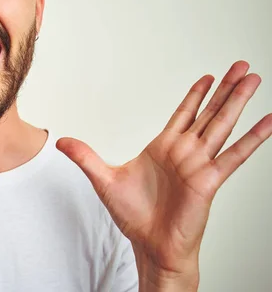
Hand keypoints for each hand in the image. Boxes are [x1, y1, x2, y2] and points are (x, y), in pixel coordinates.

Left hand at [57, 61, 271, 288]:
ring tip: (253, 79)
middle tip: (240, 66)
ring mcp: (199, 164)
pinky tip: (268, 121)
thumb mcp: (103, 180)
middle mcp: (185, 152)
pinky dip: (252, 138)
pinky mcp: (209, 180)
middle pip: (208, 112)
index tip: (208, 77)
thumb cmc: (133, 217)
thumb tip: (60, 141)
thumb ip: (85, 157)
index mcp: (164, 148)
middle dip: (225, 89)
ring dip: (238, 102)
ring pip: (222, 125)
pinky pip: (234, 156)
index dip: (196, 95)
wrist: (149, 245)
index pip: (183, 114)